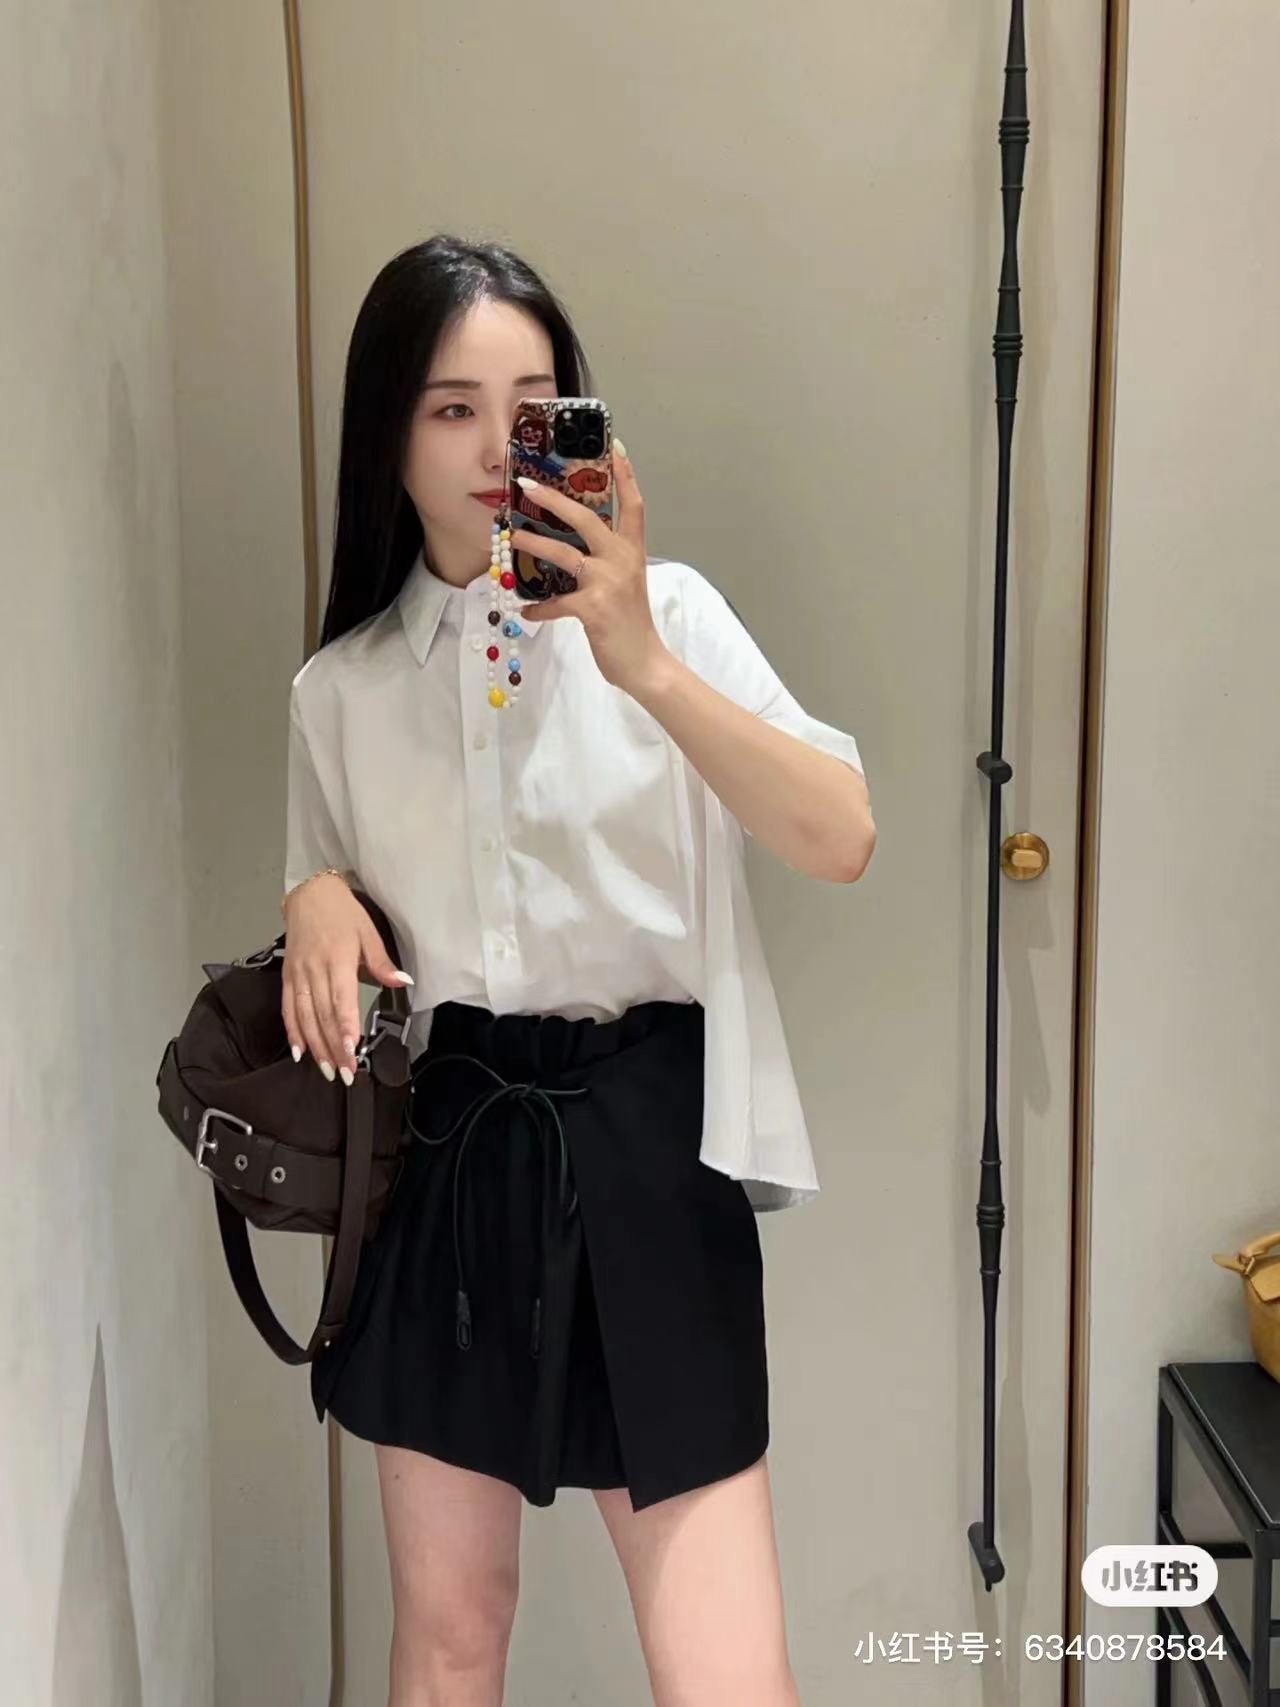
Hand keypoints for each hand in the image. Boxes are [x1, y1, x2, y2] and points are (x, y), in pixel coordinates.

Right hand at [281, 876, 411, 1084]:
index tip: (351, 1051)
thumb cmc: (341, 912)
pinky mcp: (288, 977)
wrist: (310, 894)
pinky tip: (300, 1051)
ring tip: (326, 1070)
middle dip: (333, 1048)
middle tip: (345, 1073)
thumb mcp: (369, 932)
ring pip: (304, 1017)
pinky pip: (288, 1009)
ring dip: (315, 1046)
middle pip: (323, 1015)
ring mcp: (298, 975)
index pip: (341, 1001)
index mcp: (337, 959)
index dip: (344, 1028)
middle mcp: (315, 969)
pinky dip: (293, 1031)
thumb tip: (402, 982)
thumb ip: (382, 963)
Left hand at [507, 440, 670, 694]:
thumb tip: (572, 551)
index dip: (626, 475)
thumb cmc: (631, 624)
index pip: (633, 505)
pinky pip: (555, 602)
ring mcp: (608, 583)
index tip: (614, 446)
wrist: (646, 663)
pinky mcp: (593, 608)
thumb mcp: (625, 584)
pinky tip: (526, 612)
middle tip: (528, 485)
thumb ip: (606, 563)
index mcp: (632, 552)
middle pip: (588, 518)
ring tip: (513, 537)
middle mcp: (622, 561)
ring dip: (534, 543)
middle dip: (555, 500)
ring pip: (565, 553)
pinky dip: (538, 608)